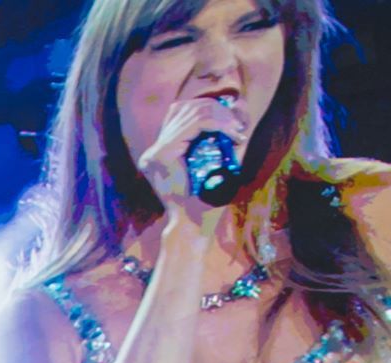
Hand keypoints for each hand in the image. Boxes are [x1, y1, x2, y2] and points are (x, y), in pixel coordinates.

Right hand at [133, 92, 251, 270]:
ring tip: (237, 131)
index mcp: (159, 154)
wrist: (193, 227)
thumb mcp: (210, 166)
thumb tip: (234, 112)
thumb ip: (215, 142)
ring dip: (220, 117)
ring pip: (192, 112)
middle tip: (238, 126)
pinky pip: (195, 124)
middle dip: (216, 110)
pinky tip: (232, 134)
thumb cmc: (205, 203)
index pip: (179, 114)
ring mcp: (155, 152)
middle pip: (185, 108)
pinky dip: (218, 124)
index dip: (207, 108)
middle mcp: (153, 151)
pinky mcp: (163, 153)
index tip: (231, 122)